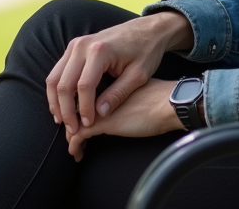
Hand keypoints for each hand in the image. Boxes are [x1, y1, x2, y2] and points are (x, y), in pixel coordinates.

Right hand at [45, 11, 192, 134]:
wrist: (148, 29)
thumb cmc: (146, 51)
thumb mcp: (138, 75)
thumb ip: (118, 94)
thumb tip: (100, 115)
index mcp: (100, 51)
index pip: (84, 86)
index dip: (84, 109)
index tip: (88, 125)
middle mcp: (82, 46)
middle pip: (63, 83)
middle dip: (65, 110)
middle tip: (72, 129)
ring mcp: (76, 44)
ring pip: (54, 77)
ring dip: (56, 101)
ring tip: (63, 121)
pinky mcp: (74, 46)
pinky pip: (58, 71)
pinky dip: (58, 90)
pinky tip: (63, 105)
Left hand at [65, 79, 181, 160]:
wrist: (167, 104)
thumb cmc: (157, 98)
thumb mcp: (134, 92)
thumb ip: (120, 95)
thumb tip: (115, 105)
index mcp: (106, 84)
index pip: (82, 97)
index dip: (77, 111)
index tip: (78, 122)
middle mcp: (98, 94)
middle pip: (75, 110)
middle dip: (71, 125)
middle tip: (72, 139)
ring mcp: (98, 108)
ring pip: (73, 122)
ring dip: (71, 137)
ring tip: (75, 149)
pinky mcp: (102, 123)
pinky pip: (78, 135)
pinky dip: (74, 145)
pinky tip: (77, 154)